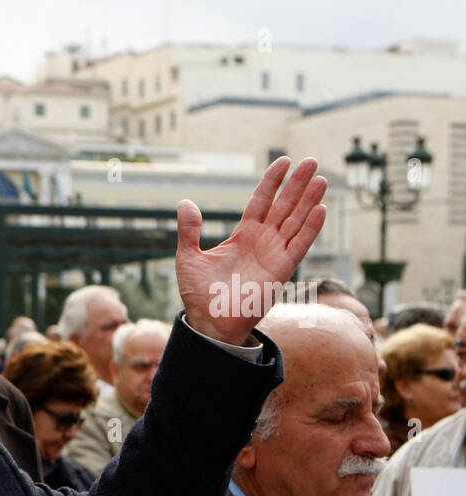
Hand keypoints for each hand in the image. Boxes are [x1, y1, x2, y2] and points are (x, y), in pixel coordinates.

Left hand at [175, 156, 326, 344]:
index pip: (261, 201)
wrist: (210, 323)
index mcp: (243, 235)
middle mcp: (262, 241)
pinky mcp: (282, 270)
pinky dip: (310, 229)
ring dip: (309, 201)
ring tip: (322, 179)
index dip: (272, 181)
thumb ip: (189, 230)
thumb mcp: (188, 257)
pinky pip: (300, 246)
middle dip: (297, 184)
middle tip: (312, 161)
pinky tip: (320, 209)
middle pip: (284, 206)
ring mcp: (274, 254)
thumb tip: (185, 202)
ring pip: (296, 221)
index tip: (284, 161)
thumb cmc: (199, 294)